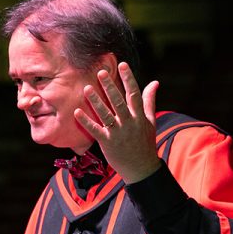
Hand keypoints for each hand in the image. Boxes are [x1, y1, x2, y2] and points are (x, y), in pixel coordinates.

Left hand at [73, 61, 161, 183]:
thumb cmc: (145, 143)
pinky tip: (77, 111)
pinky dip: (86, 121)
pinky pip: (95, 130)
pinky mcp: (108, 143)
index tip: (123, 64)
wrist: (142, 169)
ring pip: (106, 114)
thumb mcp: (150, 121)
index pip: (134, 94)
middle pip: (119, 102)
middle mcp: (129, 123)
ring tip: (87, 88)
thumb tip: (155, 82)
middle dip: (110, 86)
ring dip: (96, 101)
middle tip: (101, 72)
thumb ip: (150, 101)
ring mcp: (118, 133)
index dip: (128, 79)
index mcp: (140, 116)